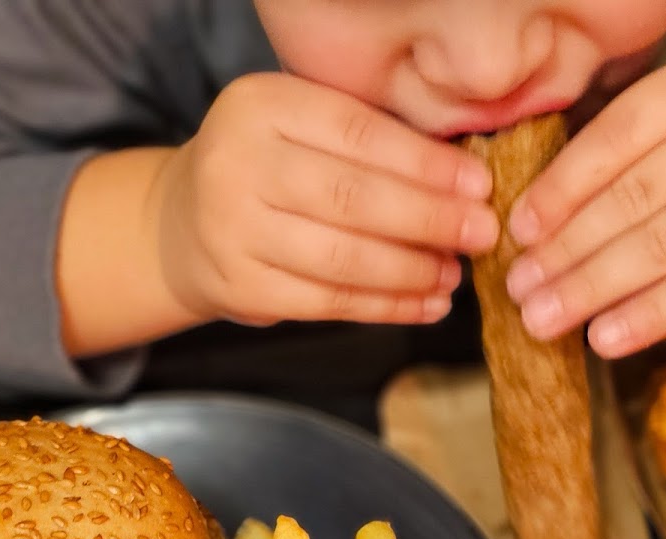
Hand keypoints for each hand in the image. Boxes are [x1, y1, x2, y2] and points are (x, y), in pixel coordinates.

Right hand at [152, 72, 497, 327]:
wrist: (183, 225)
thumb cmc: (266, 172)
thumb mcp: (300, 131)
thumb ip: (366, 144)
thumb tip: (464, 182)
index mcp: (262, 105)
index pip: (359, 134)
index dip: (427, 165)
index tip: (479, 186)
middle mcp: (238, 163)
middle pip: (354, 198)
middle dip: (430, 220)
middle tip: (482, 234)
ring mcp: (234, 230)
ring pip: (344, 257)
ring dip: (412, 270)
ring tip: (454, 274)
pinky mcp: (242, 288)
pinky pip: (330, 302)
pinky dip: (387, 306)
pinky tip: (426, 304)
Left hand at [502, 41, 665, 356]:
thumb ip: (640, 141)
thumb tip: (543, 213)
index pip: (620, 135)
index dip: (562, 187)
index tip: (520, 230)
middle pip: (635, 198)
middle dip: (566, 250)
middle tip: (518, 287)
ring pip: (663, 247)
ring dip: (593, 289)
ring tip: (542, 319)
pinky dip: (649, 316)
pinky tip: (605, 338)